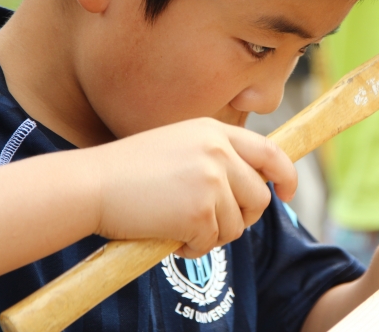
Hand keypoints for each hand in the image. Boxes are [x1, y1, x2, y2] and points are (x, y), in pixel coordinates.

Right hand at [88, 117, 296, 257]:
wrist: (91, 185)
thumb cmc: (129, 171)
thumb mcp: (179, 145)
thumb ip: (216, 157)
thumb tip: (252, 186)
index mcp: (213, 131)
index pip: (270, 152)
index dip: (286, 175)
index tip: (288, 193)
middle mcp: (218, 151)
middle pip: (259, 197)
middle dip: (243, 218)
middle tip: (213, 224)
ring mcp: (210, 180)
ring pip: (237, 225)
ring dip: (213, 235)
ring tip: (180, 226)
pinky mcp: (199, 211)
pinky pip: (212, 243)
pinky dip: (193, 248)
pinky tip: (168, 235)